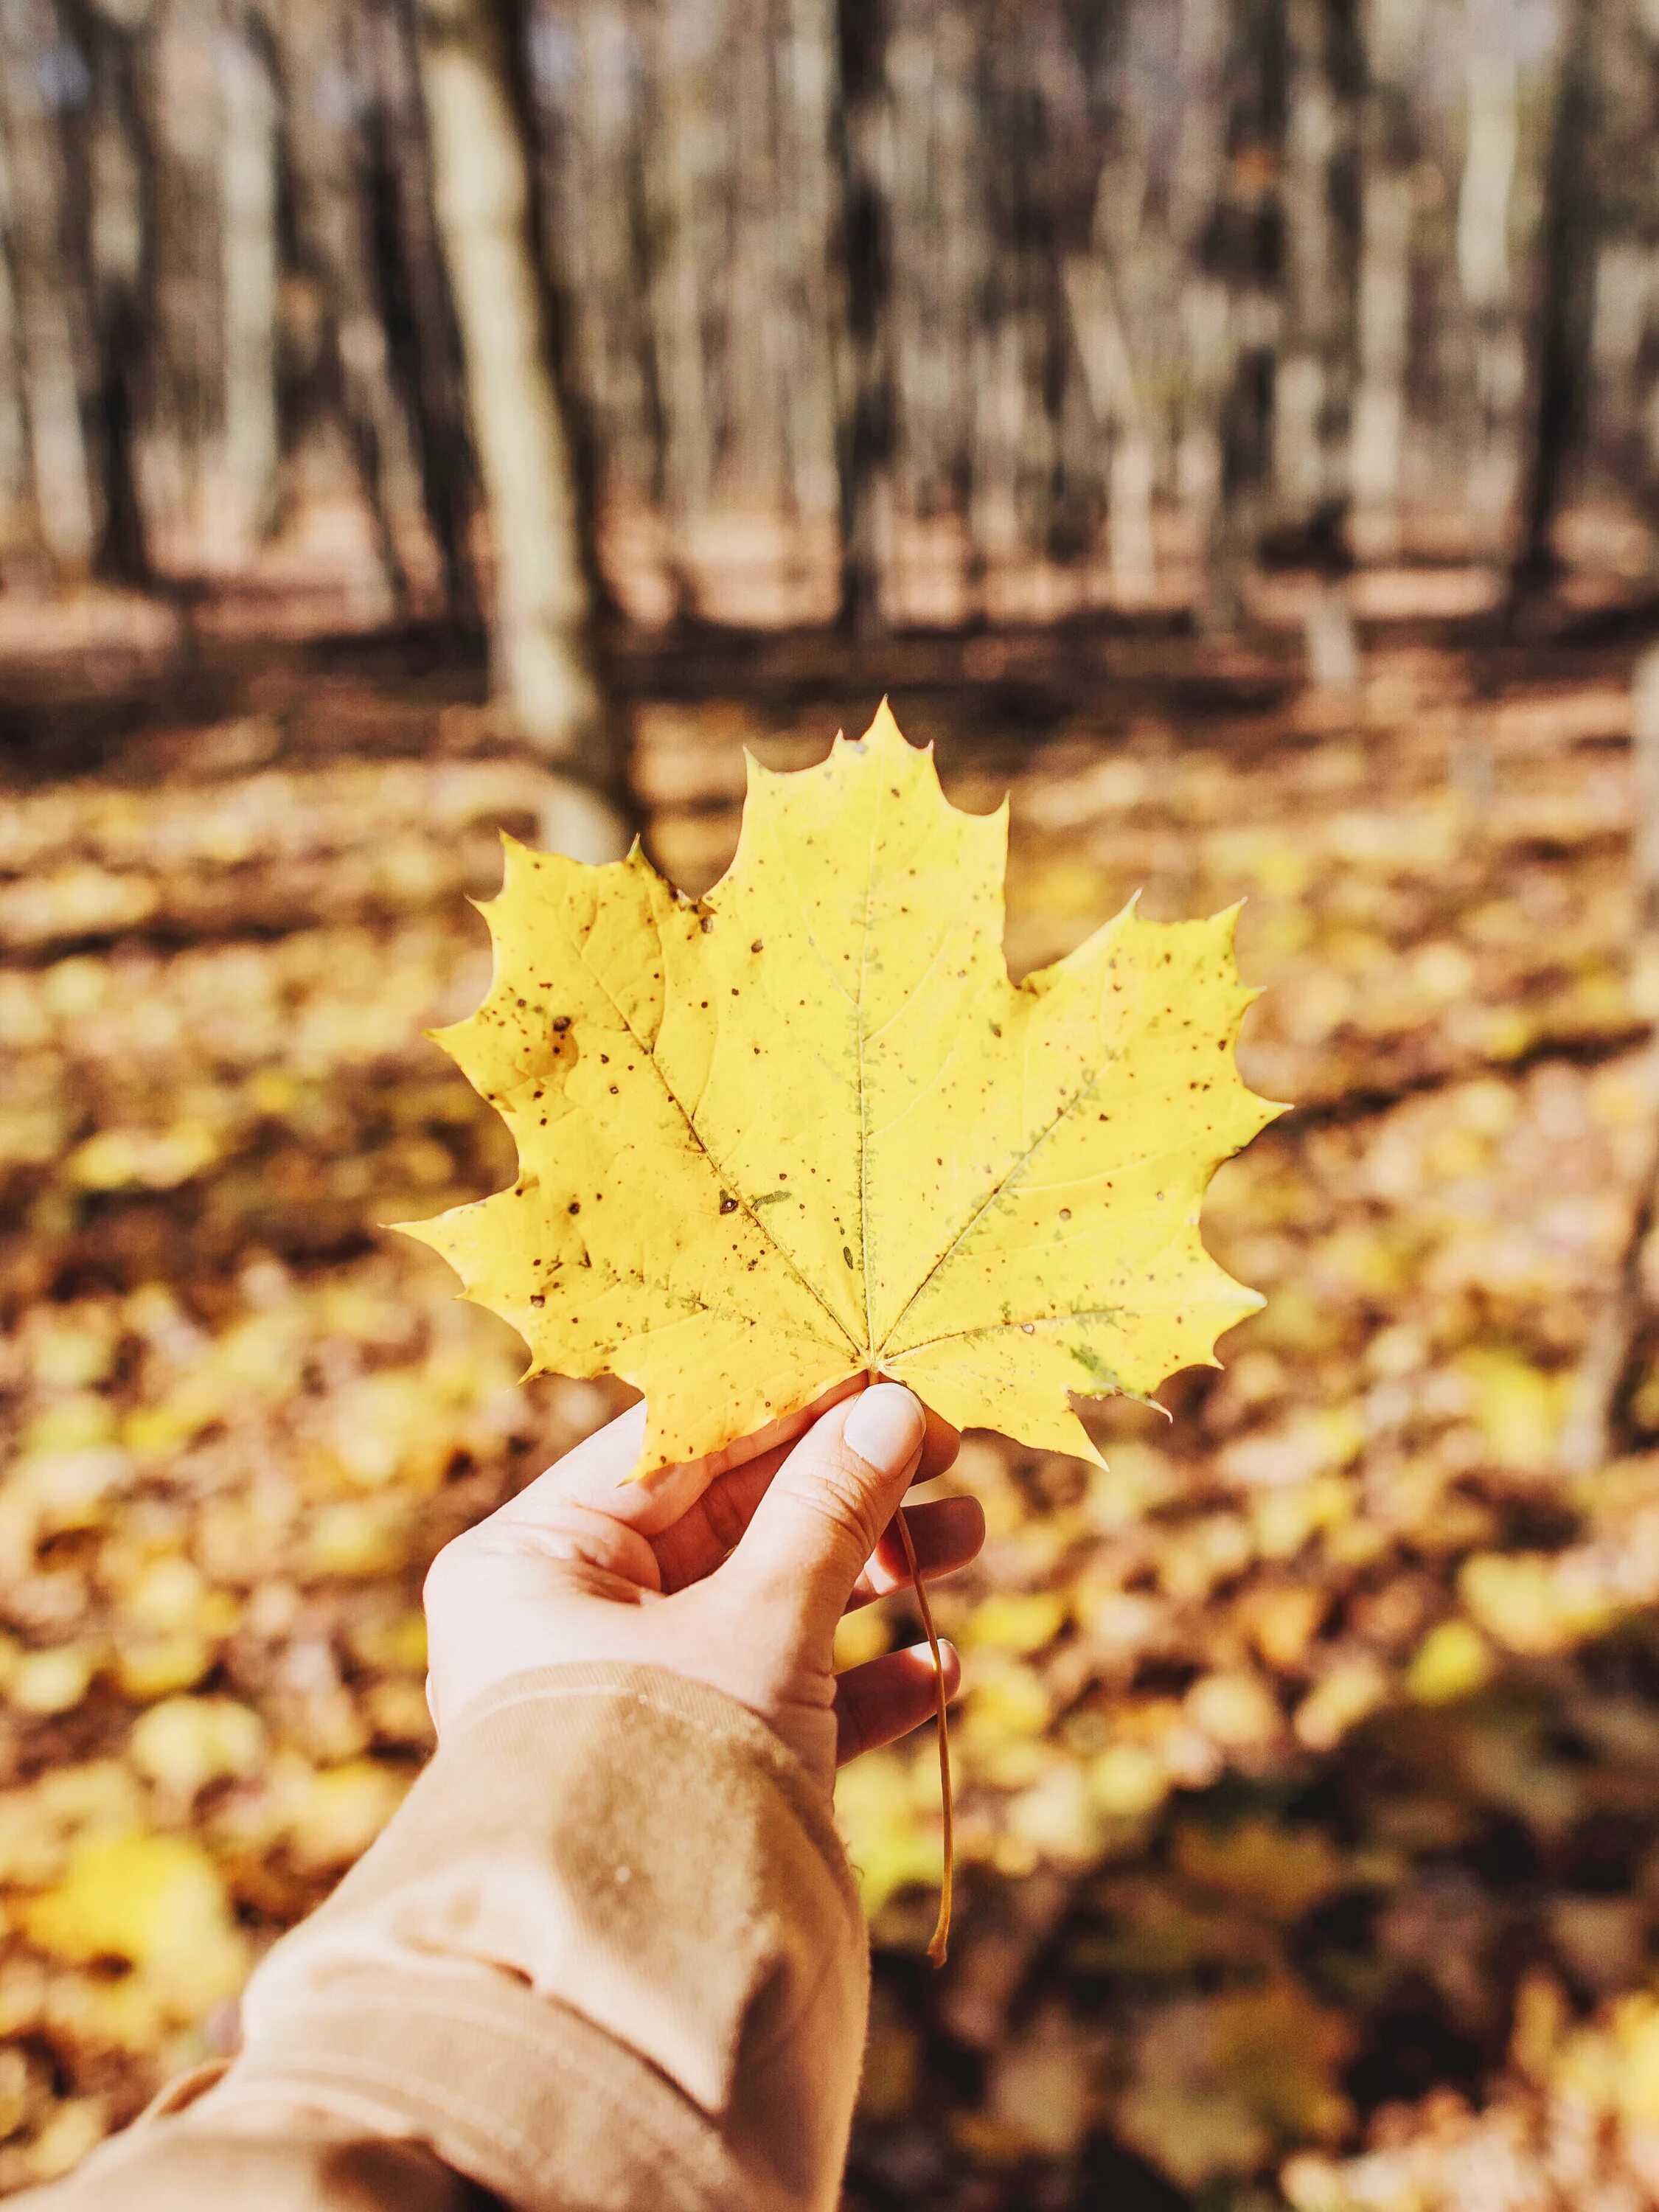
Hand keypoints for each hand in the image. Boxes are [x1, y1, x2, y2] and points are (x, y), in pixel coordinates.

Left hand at [422, 1381, 981, 1797]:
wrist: (633, 1991)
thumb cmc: (668, 1766)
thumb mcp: (761, 1620)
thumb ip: (828, 1508)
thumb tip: (892, 1408)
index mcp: (533, 1560)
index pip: (675, 1444)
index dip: (793, 1404)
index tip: (888, 1378)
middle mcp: (562, 1620)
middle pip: (726, 1520)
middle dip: (848, 1492)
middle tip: (949, 1455)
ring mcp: (623, 1698)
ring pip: (761, 1604)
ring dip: (871, 1575)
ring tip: (973, 1540)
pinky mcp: (682, 1771)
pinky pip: (772, 1700)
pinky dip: (854, 1682)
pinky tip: (938, 1671)